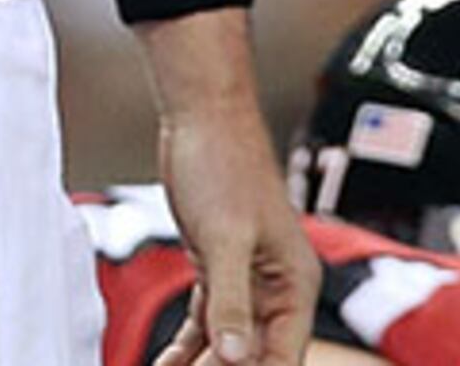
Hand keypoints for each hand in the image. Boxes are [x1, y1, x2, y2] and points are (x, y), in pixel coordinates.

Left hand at [148, 95, 316, 365]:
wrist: (202, 118)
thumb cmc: (225, 165)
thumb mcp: (225, 240)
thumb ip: (230, 302)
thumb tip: (237, 356)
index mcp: (295, 284)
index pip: (282, 358)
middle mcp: (277, 288)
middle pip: (255, 357)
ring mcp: (247, 280)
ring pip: (228, 345)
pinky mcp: (218, 269)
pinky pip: (205, 323)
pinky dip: (185, 348)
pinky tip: (163, 365)